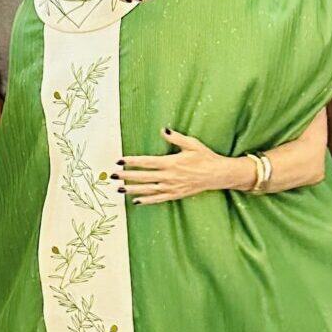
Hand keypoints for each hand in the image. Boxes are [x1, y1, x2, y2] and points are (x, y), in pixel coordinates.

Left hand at [113, 128, 239, 203]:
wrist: (218, 175)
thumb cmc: (205, 157)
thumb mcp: (192, 144)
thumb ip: (176, 138)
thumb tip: (163, 129)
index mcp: (171, 163)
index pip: (147, 162)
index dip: (132, 162)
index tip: (120, 161)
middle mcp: (169, 177)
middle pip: (143, 177)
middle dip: (127, 176)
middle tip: (113, 176)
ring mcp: (172, 187)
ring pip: (148, 190)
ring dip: (132, 190)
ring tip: (119, 189)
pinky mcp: (175, 195)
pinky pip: (158, 199)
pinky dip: (147, 200)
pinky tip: (136, 201)